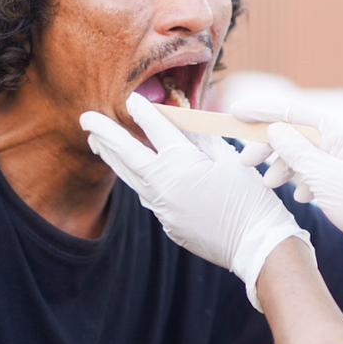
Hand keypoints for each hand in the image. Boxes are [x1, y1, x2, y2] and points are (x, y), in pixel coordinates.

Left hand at [81, 93, 312, 310]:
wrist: (257, 245)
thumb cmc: (250, 198)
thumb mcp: (229, 160)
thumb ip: (202, 140)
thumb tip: (184, 123)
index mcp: (182, 164)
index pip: (156, 130)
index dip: (143, 112)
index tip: (130, 98)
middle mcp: (164, 186)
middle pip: (127, 155)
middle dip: (105, 134)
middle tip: (85, 118)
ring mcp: (163, 209)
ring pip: (131, 178)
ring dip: (113, 158)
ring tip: (97, 143)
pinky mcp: (169, 225)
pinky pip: (150, 198)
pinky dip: (140, 181)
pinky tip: (136, 174)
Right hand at [233, 102, 342, 261]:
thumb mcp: (325, 178)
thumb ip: (297, 152)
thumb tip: (275, 128)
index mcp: (342, 134)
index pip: (295, 113)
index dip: (264, 112)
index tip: (236, 112)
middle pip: (297, 135)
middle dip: (270, 146)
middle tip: (246, 163)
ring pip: (304, 156)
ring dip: (283, 166)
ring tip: (270, 184)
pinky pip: (315, 174)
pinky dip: (301, 182)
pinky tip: (300, 197)